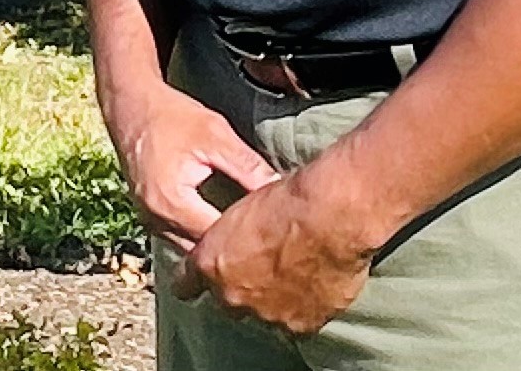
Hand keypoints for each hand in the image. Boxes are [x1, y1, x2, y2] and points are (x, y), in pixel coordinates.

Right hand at [107, 79, 279, 253]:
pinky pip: (179, 236)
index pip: (217, 238)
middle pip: (202, 250)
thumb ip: (246, 165)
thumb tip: (277, 187)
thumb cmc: (172, 116)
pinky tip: (221, 219)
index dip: (245, 233)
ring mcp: (150, 221)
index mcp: (173, 203)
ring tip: (245, 229)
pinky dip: (199, 232)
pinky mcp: (150, 215)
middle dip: (231, 245)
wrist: (131, 106)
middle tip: (263, 232)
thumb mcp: (216, 135)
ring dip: (214, 242)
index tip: (270, 225)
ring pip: (189, 247)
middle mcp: (157, 220)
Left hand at [172, 165, 373, 333]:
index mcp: (212, 263)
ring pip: (266, 311)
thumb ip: (233, 234)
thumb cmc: (291, 197)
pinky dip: (308, 302)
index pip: (187, 283)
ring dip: (277, 295)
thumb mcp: (246, 201)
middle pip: (230, 301)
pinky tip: (319, 276)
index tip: (206, 272)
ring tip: (299, 264)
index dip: (198, 276)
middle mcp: (233, 297)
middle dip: (242, 285)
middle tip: (265, 260)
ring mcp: (268, 315)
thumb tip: (237, 239)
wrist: (333, 213)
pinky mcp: (302, 324)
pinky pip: (301, 317)